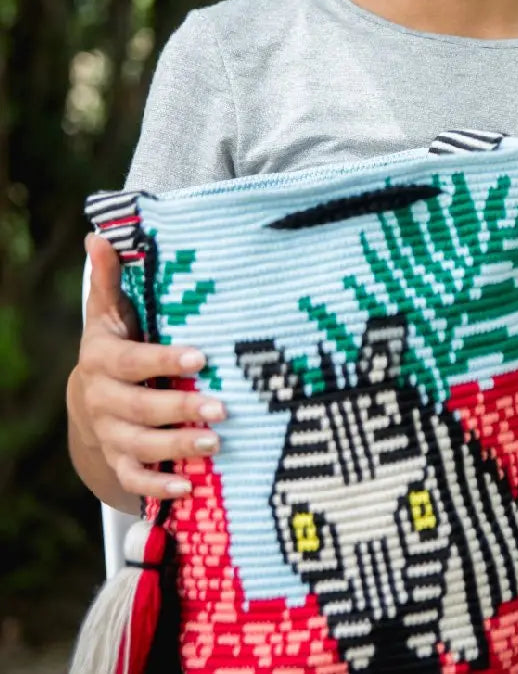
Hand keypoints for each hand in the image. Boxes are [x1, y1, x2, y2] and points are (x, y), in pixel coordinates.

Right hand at [67, 233, 225, 500]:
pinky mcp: (120, 462)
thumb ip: (109, 277)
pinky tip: (189, 488)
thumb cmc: (116, 344)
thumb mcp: (109, 312)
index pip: (133, 361)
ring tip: (215, 443)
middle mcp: (103, 401)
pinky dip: (159, 487)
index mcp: (103, 360)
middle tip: (222, 407)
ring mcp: (110, 435)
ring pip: (141, 446)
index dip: (165, 361)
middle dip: (181, 409)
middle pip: (140, 409)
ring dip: (178, 447)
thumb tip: (99, 235)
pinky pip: (135, 479)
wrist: (90, 400)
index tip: (201, 357)